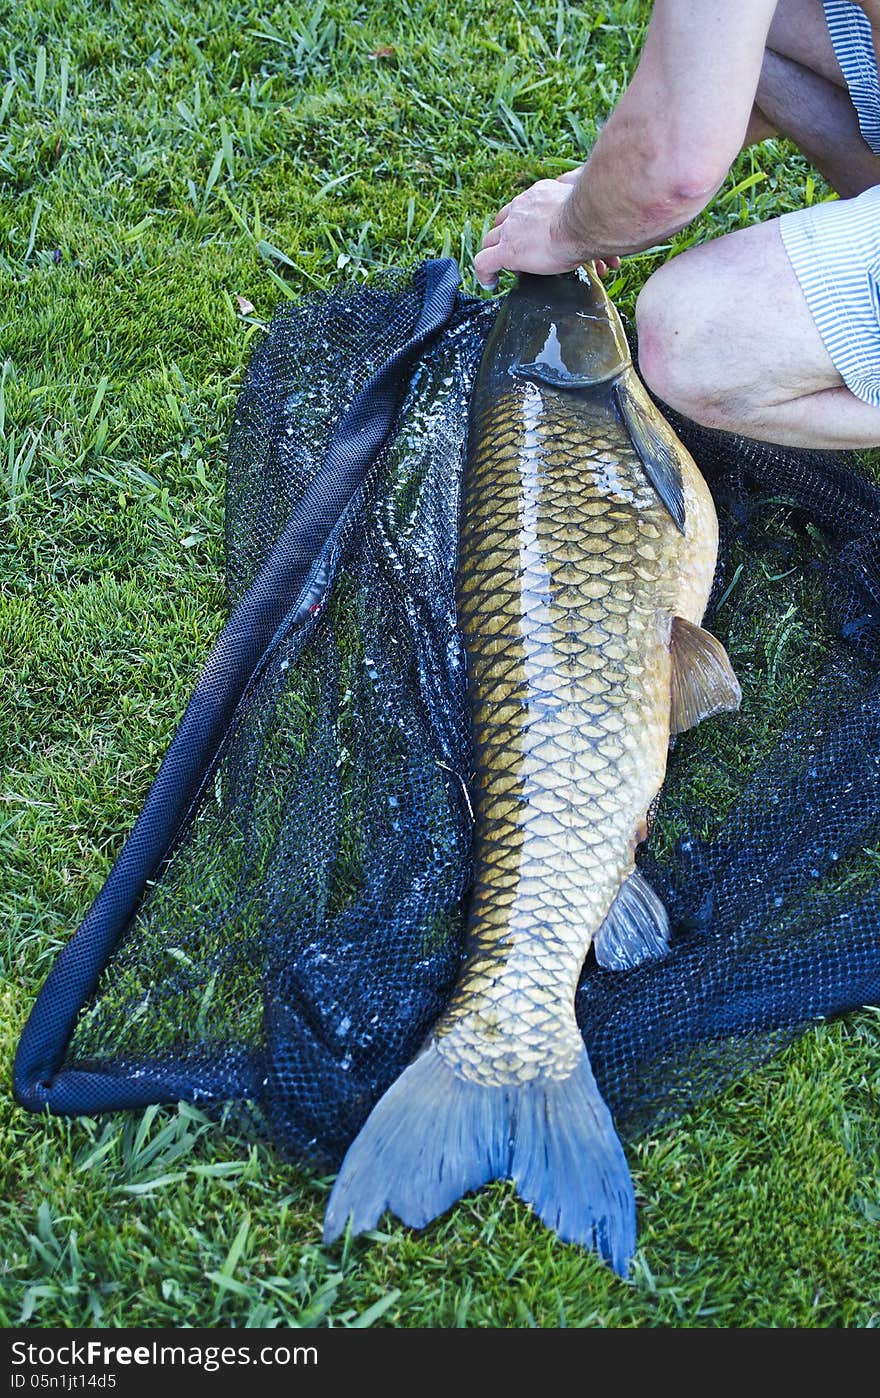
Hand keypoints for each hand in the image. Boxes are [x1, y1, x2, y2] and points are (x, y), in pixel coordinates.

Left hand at [473, 169, 620, 288]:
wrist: (586, 220)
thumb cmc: (597, 214)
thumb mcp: (590, 207)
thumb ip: (589, 211)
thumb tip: (606, 224)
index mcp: (540, 194)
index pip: (523, 205)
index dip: (521, 221)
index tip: (528, 234)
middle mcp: (522, 207)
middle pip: (502, 220)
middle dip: (504, 235)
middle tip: (513, 251)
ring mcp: (512, 229)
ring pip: (490, 239)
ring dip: (493, 253)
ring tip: (497, 269)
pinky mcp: (507, 250)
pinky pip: (484, 262)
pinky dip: (484, 273)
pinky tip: (488, 283)